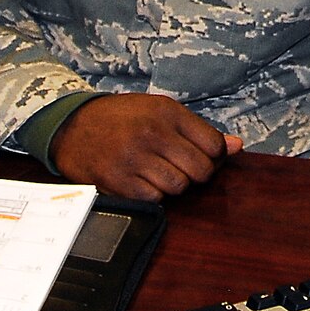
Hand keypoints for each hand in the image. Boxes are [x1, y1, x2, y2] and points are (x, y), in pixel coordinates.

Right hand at [46, 94, 242, 200]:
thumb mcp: (159, 111)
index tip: (198, 155)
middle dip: (196, 174)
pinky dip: (153, 195)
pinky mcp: (119, 180)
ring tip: (157, 172)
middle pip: (201, 170)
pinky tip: (141, 181)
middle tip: (179, 167)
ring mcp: (135, 157)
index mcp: (167, 112)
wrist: (72, 125)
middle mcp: (153, 132)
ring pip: (179, 187)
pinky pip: (155, 199)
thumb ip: (198, 130)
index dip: (212, 156)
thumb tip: (238, 146)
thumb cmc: (120, 118)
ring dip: (173, 185)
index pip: (214, 145)